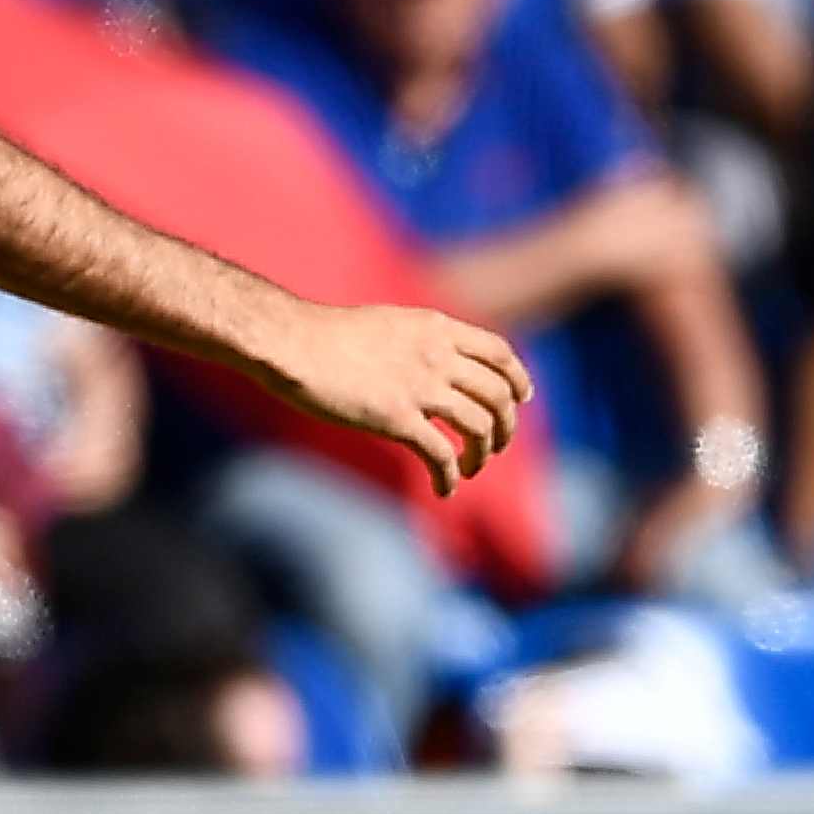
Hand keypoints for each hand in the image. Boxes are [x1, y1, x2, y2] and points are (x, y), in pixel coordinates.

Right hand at [262, 300, 531, 495]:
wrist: (292, 342)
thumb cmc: (326, 336)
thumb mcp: (387, 324)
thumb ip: (417, 341)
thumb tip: (429, 361)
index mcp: (436, 328)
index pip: (499, 352)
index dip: (517, 378)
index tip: (522, 399)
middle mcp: (437, 355)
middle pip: (498, 394)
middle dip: (505, 426)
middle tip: (494, 446)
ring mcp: (420, 387)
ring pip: (479, 426)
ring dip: (483, 454)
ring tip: (472, 469)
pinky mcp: (396, 418)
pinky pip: (441, 455)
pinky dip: (450, 477)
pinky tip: (444, 490)